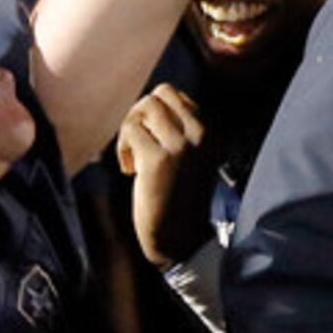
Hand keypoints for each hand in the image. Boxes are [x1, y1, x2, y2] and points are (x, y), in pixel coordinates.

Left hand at [114, 84, 216, 268]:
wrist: (180, 239)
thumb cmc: (177, 197)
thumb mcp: (189, 158)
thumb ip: (176, 130)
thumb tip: (145, 103)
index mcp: (209, 133)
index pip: (174, 95)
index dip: (154, 114)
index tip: (153, 141)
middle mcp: (199, 135)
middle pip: (158, 94)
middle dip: (140, 115)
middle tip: (137, 145)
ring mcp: (180, 146)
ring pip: (143, 108)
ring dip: (130, 130)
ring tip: (134, 158)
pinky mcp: (158, 160)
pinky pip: (130, 131)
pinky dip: (123, 149)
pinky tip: (130, 171)